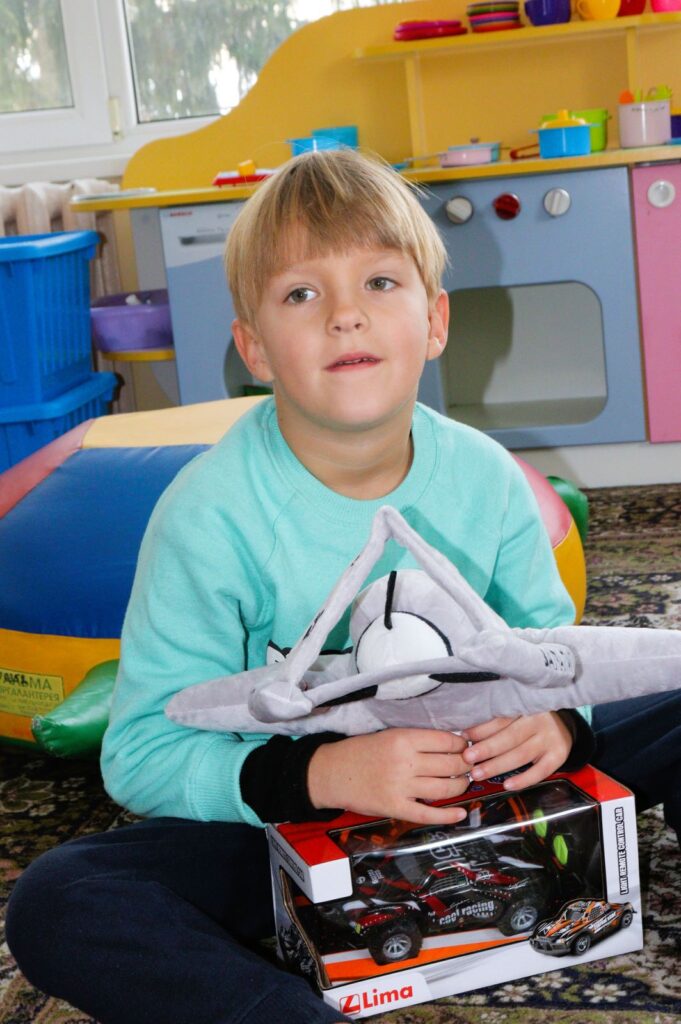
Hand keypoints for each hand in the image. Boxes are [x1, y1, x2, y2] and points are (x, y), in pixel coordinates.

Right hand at [307, 728, 469, 824]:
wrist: (333, 773)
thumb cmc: (361, 752)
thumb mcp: (390, 735)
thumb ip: (417, 741)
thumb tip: (451, 746)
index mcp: (403, 739)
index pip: (446, 741)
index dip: (462, 745)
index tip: (465, 748)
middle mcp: (405, 762)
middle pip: (450, 765)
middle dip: (465, 766)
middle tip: (468, 766)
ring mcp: (401, 787)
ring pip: (445, 788)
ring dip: (460, 786)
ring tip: (462, 783)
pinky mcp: (396, 808)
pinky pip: (428, 814)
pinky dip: (448, 816)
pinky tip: (460, 813)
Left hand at [461, 712, 572, 789]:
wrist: (563, 726)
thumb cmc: (529, 721)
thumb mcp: (515, 715)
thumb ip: (496, 723)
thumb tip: (466, 736)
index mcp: (524, 707)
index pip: (500, 719)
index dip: (480, 729)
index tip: (463, 737)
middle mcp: (538, 721)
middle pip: (510, 737)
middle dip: (486, 749)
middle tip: (467, 758)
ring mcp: (550, 738)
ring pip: (521, 754)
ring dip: (497, 765)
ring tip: (478, 773)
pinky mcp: (558, 755)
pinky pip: (540, 771)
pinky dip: (523, 779)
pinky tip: (507, 785)